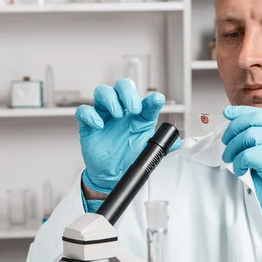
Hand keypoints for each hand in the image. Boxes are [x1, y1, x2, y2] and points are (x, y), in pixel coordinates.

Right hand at [76, 78, 180, 193]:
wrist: (112, 175)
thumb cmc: (129, 158)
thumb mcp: (148, 152)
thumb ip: (162, 145)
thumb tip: (177, 142)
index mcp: (138, 116)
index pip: (145, 101)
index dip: (152, 99)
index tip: (157, 101)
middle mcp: (121, 111)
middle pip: (122, 86)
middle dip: (128, 92)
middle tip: (133, 108)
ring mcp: (104, 116)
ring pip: (102, 92)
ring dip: (111, 99)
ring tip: (118, 114)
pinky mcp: (88, 125)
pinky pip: (84, 111)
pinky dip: (90, 114)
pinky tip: (98, 124)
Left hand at [221, 106, 261, 244]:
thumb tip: (242, 134)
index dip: (244, 112)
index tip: (229, 114)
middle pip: (256, 119)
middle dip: (235, 129)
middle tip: (226, 142)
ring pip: (249, 136)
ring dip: (234, 148)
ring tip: (232, 160)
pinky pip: (248, 155)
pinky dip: (239, 162)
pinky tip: (241, 171)